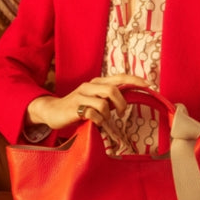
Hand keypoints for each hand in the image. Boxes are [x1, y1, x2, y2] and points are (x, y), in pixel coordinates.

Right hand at [25, 74, 149, 131]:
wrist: (52, 111)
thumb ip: (109, 97)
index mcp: (97, 82)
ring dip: (108, 114)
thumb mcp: (94, 98)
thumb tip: (128, 99)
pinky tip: (93, 122)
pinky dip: (97, 120)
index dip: (134, 80)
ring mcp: (81, 96)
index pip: (119, 77)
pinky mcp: (74, 108)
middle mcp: (89, 86)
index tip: (148, 85)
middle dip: (122, 103)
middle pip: (113, 89)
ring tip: (103, 119)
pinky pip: (93, 114)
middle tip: (121, 113)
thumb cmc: (78, 106)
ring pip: (104, 102)